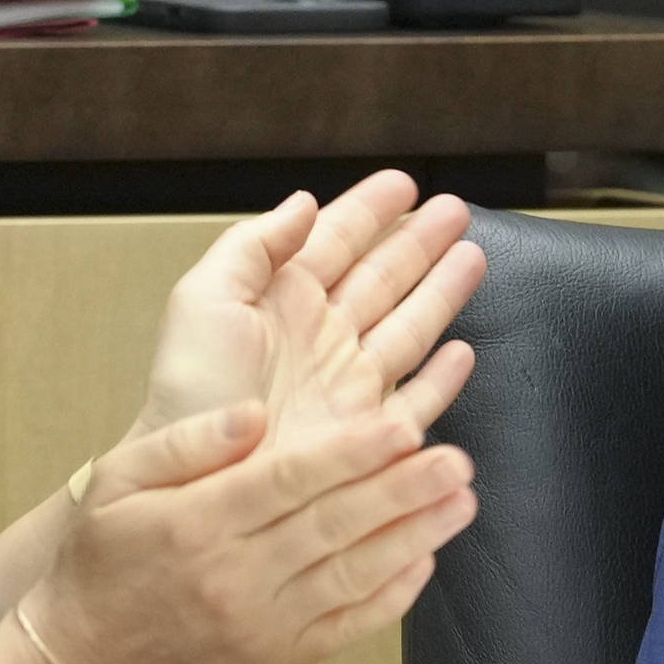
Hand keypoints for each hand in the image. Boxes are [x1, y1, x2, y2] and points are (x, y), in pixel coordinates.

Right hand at [24, 380, 482, 663]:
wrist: (88, 660)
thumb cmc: (106, 556)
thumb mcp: (118, 482)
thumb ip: (187, 442)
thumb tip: (254, 412)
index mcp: (195, 525)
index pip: (287, 481)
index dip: (351, 454)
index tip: (403, 425)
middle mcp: (235, 577)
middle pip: (333, 527)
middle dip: (402, 491)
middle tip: (458, 460)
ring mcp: (264, 625)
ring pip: (353, 575)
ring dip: (415, 537)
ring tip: (464, 501)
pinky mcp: (282, 659)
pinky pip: (350, 625)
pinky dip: (394, 595)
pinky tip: (428, 559)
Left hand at [114, 171, 483, 455]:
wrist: (199, 479)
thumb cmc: (190, 394)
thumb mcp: (203, 300)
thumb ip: (253, 245)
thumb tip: (303, 202)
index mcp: (282, 300)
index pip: (337, 240)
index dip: (371, 209)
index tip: (403, 183)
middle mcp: (322, 338)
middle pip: (385, 277)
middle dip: (421, 242)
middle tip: (456, 211)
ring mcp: (349, 385)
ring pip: (410, 326)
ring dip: (443, 291)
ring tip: (473, 256)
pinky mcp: (369, 432)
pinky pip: (417, 398)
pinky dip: (443, 378)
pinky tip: (463, 351)